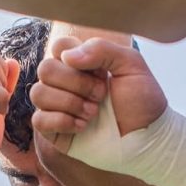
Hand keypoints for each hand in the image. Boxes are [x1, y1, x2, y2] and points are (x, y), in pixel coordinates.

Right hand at [31, 34, 166, 149]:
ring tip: (93, 113)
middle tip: (100, 95)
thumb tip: (67, 56)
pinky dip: (61, 122)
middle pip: (45, 68)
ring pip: (38, 93)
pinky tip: (82, 127)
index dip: (76, 57)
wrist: (147, 138)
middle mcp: (65, 82)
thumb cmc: (142, 101)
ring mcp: (57, 106)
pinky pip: (38, 120)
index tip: (101, 72)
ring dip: (69, 103)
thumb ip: (102, 49)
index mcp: (82, 63)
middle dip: (76, 83)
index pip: (59, 47)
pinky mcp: (54, 130)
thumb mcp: (131, 65)